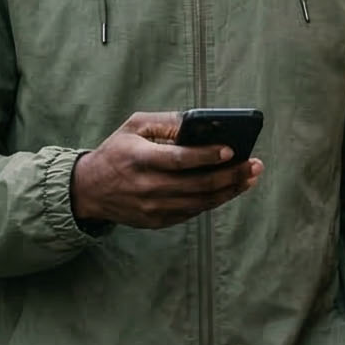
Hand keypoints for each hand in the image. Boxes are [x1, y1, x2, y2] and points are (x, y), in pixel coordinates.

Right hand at [69, 112, 261, 229]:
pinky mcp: (157, 221)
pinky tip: (229, 189)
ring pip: (200, 202)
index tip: (232, 150)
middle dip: (231, 175)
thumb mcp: (134, 127)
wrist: (89, 190)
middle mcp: (148, 186)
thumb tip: (198, 122)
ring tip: (250, 177)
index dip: (207, 156)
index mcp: (140, 159)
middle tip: (255, 165)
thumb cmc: (116, 152)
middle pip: (198, 185)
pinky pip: (192, 212)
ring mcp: (153, 208)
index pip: (180, 160)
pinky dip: (214, 201)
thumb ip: (165, 122)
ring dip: (229, 190)